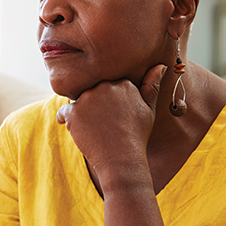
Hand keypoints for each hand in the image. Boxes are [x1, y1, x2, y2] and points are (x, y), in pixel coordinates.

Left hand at [56, 64, 166, 180]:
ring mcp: (88, 98)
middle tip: (105, 125)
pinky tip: (80, 131)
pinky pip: (64, 112)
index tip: (115, 117)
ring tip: (95, 130)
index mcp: (123, 83)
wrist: (122, 160)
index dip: (110, 103)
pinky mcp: (74, 112)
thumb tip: (161, 65)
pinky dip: (67, 121)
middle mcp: (104, 86)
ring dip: (83, 113)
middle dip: (95, 105)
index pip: (109, 86)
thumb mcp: (149, 109)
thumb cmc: (137, 136)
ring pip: (79, 101)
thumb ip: (151, 85)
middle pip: (93, 91)